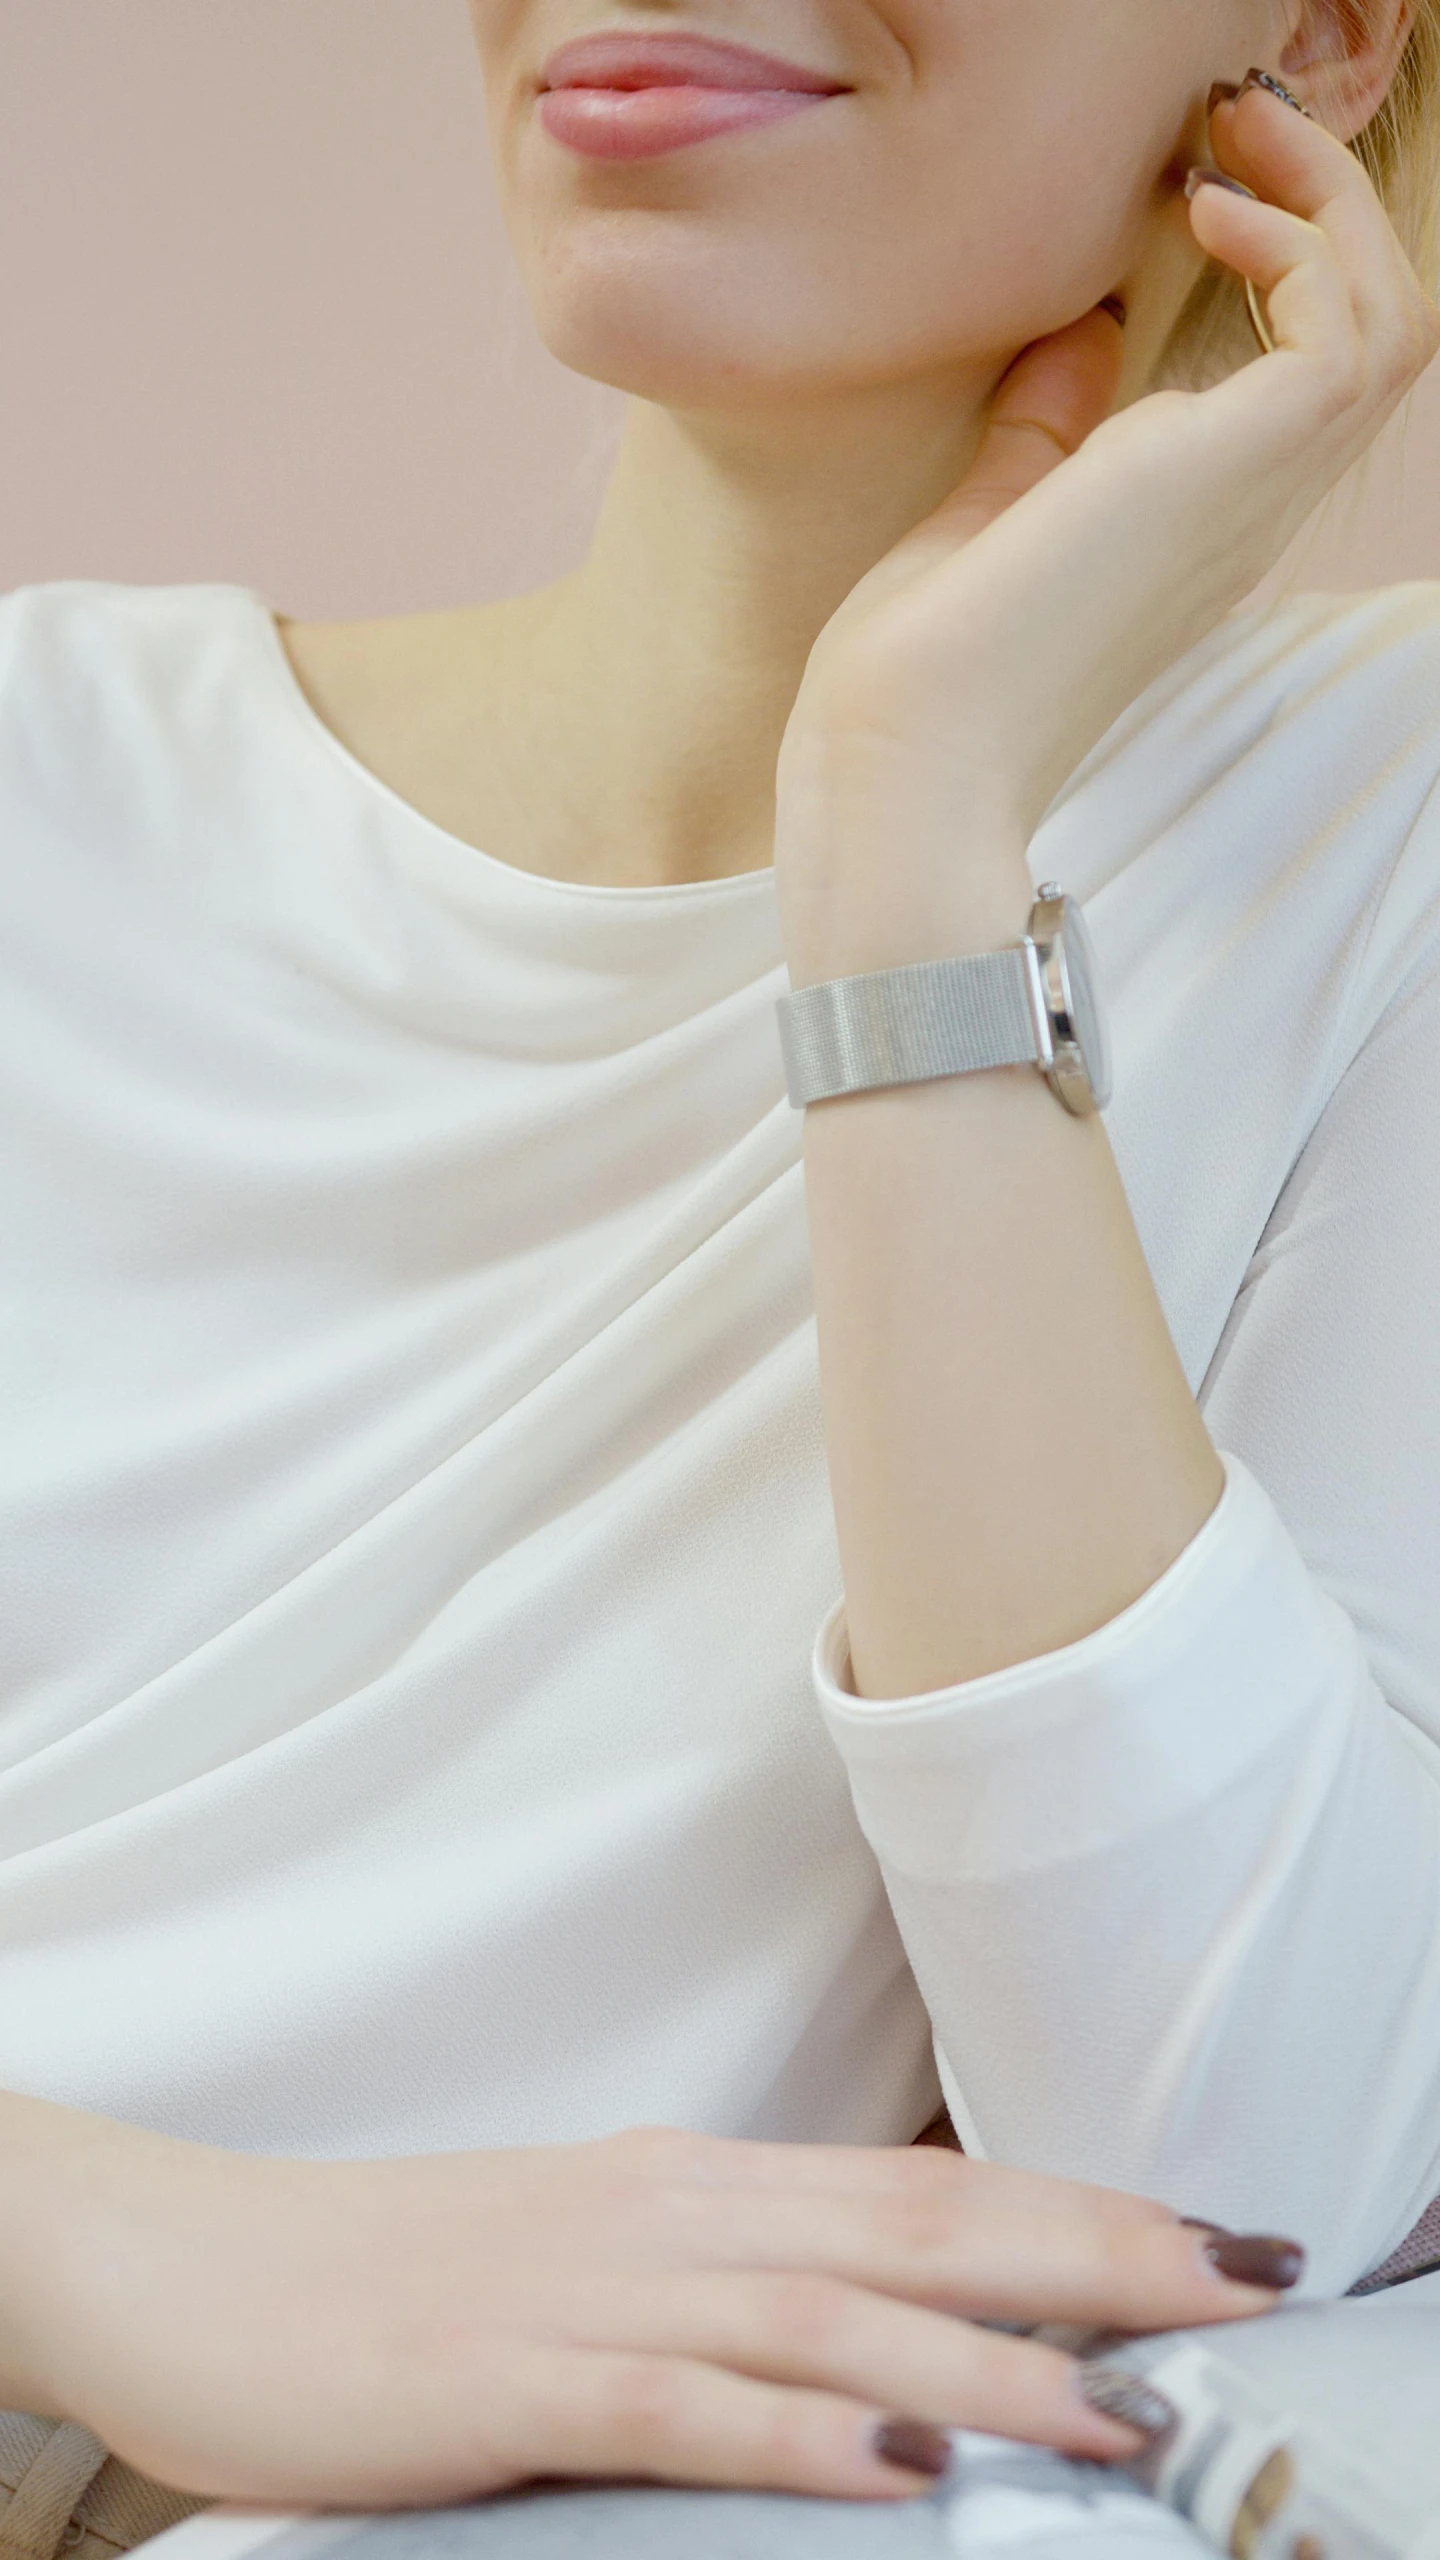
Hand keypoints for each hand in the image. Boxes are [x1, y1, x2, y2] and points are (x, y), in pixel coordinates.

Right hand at [10, 2102, 1294, 2507]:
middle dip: (1090, 2257)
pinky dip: (791, 2429)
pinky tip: (884, 2456)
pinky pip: (675, 2408)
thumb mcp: (599, 2265)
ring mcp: (591, 2288)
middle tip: (1239, 2285)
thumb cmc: (406, 2277)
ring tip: (1120, 2409)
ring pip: (824, 2316)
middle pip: (915, 2228)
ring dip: (980, 2362)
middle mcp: (671, 2211)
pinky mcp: (508, 2377)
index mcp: (698, 2185)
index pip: (927, 2187)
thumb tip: (884, 2322)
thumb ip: (736, 2285)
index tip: (1211, 2239)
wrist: (202, 2264)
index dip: (1079, 2208)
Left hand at [775, 80, 1439, 978]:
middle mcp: (1246, 517)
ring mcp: (1251, 499)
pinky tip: (1207, 213)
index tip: (1198, 192)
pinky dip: (1301, 245)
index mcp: (1194, 532)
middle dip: (1324, 210)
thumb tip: (1081, 336)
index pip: (1300, 387)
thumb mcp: (988, 516)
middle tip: (1236, 127)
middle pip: (1371, 339)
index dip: (1283, 268)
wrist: (904, 764)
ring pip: (1388, 324)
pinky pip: (1351, 331)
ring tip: (1233, 145)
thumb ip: (1046, 431)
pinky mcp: (1232, 474)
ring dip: (1327, 208)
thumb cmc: (921, 677)